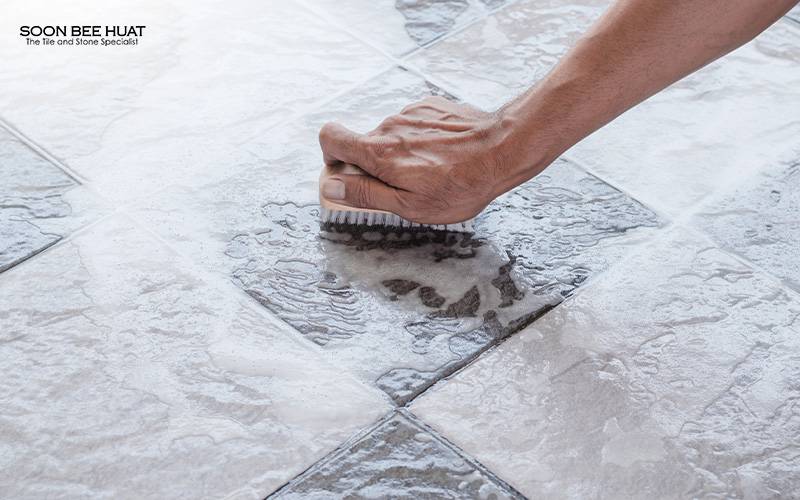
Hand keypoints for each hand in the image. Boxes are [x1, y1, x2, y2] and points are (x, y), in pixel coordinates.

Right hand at [318, 96, 520, 223]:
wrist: (502, 149)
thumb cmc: (460, 185)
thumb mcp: (409, 205)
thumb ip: (365, 194)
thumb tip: (332, 187)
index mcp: (379, 152)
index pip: (331, 137)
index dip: (330, 155)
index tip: (344, 171)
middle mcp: (389, 126)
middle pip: (365, 142)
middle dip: (375, 164)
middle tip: (405, 185)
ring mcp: (410, 112)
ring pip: (391, 136)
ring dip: (401, 153)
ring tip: (432, 170)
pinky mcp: (430, 106)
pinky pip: (413, 125)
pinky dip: (420, 140)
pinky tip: (443, 154)